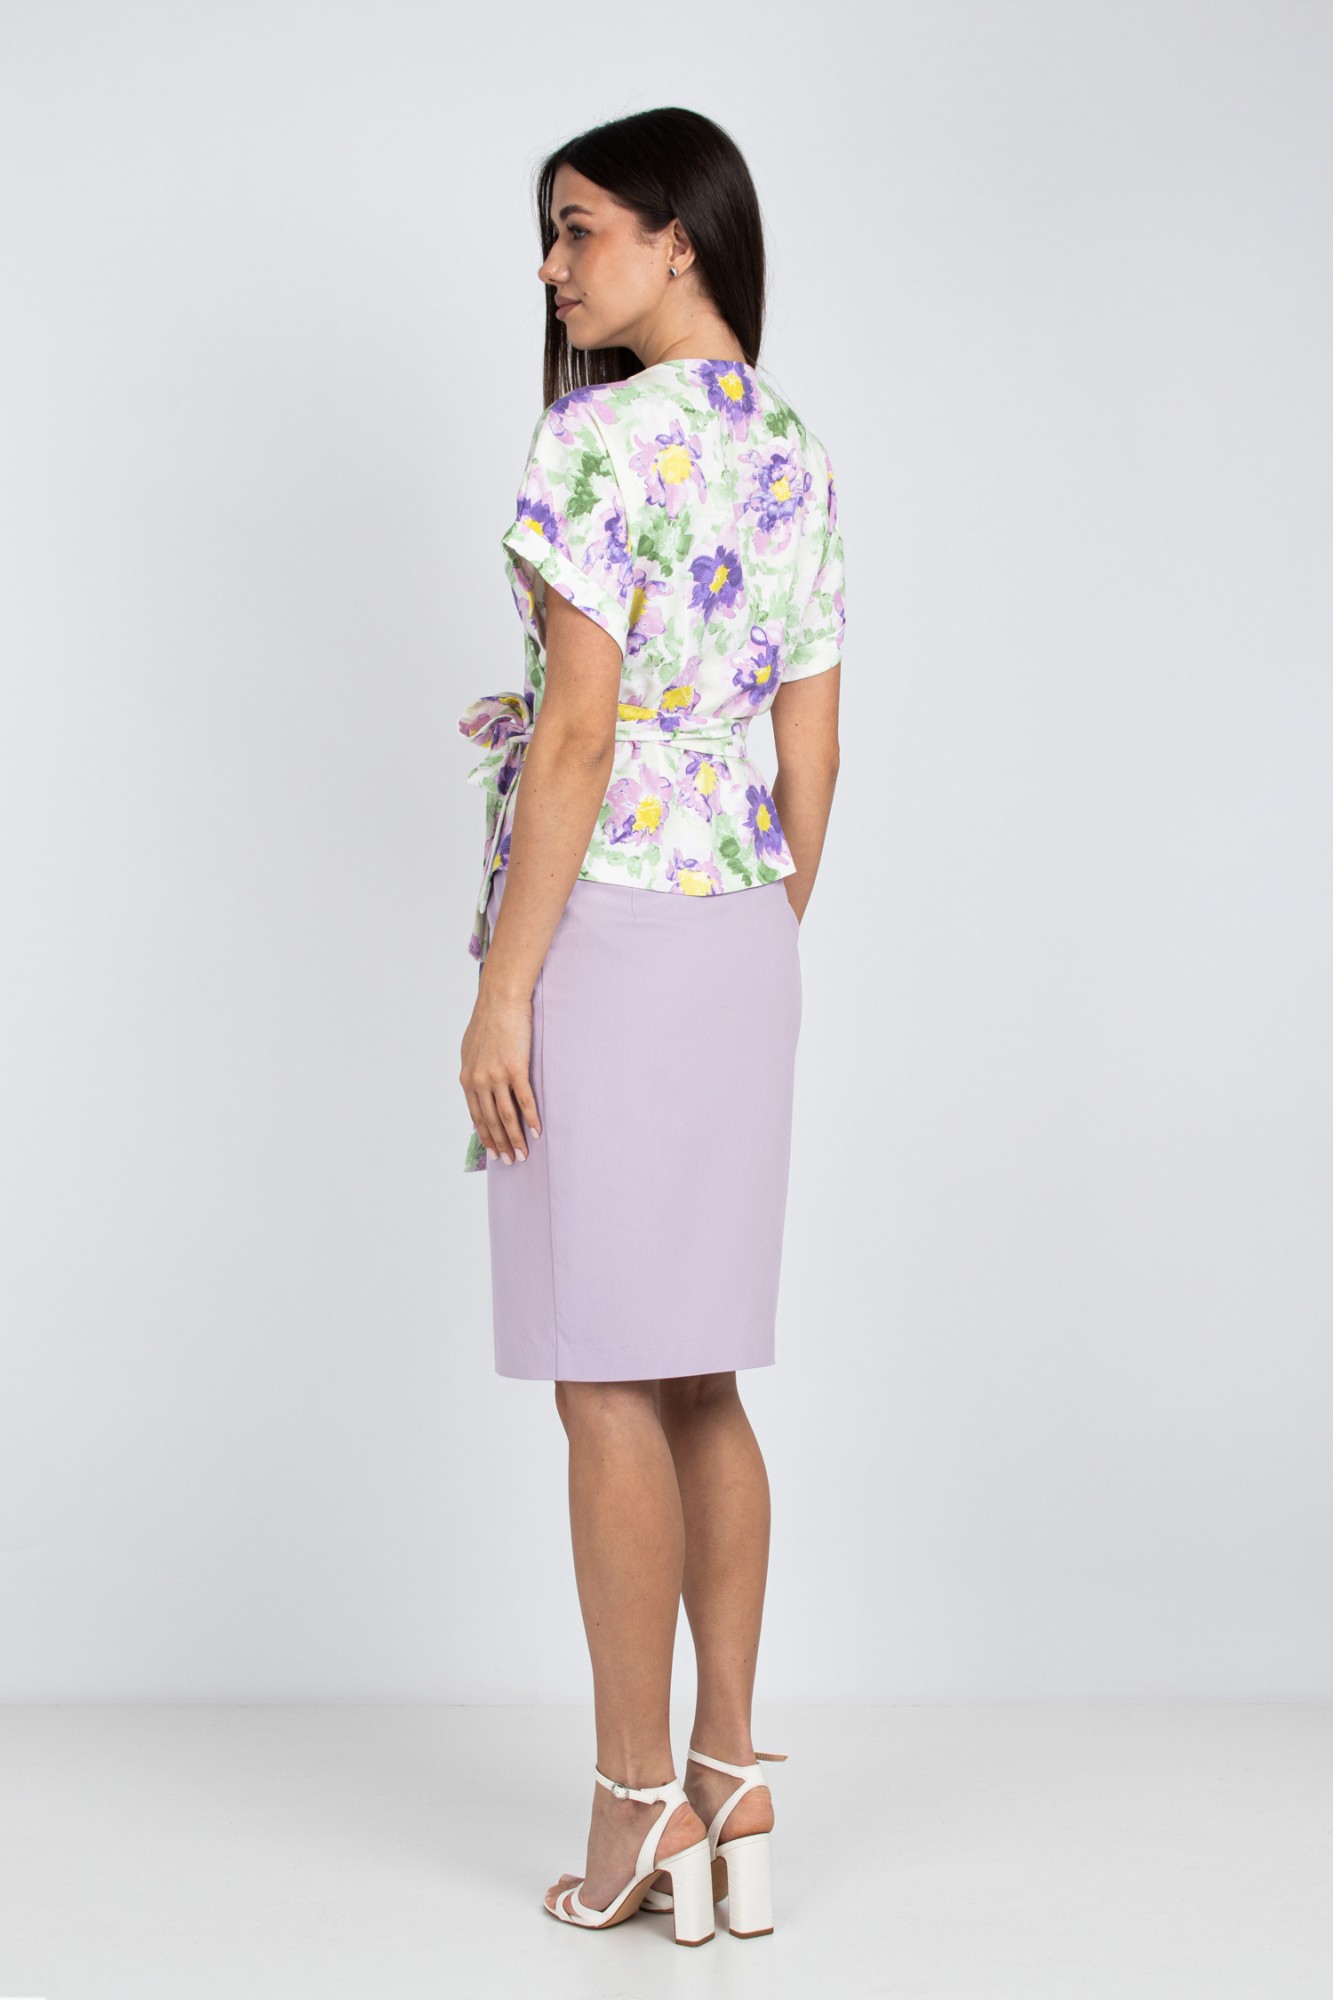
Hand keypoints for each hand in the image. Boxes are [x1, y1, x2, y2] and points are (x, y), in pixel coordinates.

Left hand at [460, 987, 541, 1164]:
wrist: (500, 1000)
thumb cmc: (488, 1020)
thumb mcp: (471, 1049)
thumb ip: (473, 1069)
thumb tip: (475, 1084)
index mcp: (467, 1077)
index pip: (476, 1115)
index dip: (485, 1136)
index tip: (494, 1153)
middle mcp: (479, 1080)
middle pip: (491, 1120)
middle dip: (500, 1144)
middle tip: (511, 1162)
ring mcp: (496, 1076)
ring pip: (506, 1115)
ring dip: (515, 1138)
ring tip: (523, 1154)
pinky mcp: (515, 1068)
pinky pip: (523, 1100)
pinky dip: (530, 1118)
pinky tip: (536, 1131)